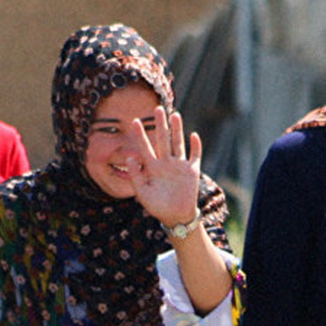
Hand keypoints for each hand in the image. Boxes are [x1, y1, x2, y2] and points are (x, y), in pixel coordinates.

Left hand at [126, 109, 202, 230]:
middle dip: (160, 124)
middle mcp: (165, 163)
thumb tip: (130, 157)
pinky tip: (193, 135)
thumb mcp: (142, 193)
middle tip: (157, 109)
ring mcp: (179, 165)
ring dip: (177, 129)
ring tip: (175, 114)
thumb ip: (135, 175)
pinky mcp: (192, 171)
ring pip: (177, 143)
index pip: (145, 147)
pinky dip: (195, 146)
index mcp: (152, 167)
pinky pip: (195, 156)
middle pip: (162, 139)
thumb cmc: (157, 206)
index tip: (134, 121)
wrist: (175, 217)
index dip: (140, 134)